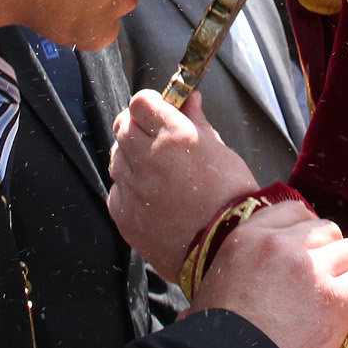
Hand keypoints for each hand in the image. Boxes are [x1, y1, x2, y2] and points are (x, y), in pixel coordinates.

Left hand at [108, 91, 258, 278]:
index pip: (140, 102)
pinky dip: (127, 188)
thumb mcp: (220, 151)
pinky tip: (148, 195)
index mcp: (174, 137)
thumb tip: (189, 99)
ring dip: (129, 156)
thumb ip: (197, 122)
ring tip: (153, 169)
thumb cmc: (231, 197)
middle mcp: (147, 159)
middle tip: (151, 135)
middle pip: (122, 126)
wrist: (226, 248)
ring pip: (115, 158)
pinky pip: (116, 190)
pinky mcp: (124, 216)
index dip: (149, 103)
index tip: (156, 109)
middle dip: (135, 126)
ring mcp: (133, 189)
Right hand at [191, 202, 347, 347]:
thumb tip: (225, 292)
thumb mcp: (210, 288)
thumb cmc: (209, 344)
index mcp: (247, 238)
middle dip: (334, 254)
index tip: (314, 254)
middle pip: (328, 232)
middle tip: (335, 280)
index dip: (310, 234)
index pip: (294, 213)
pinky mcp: (335, 301)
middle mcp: (281, 246)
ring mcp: (311, 271)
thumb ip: (232, 273)